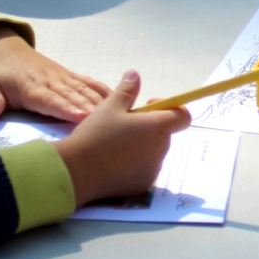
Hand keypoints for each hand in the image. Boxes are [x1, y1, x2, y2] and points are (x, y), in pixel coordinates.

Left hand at [0, 24, 109, 121]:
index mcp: (32, 88)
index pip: (51, 101)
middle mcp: (52, 82)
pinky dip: (104, 90)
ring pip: (85, 90)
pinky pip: (89, 83)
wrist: (7, 50)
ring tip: (120, 112)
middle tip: (109, 122)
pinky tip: (119, 99)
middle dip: (91, 109)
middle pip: (74, 97)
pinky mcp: (70, 76)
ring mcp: (63, 78)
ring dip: (102, 102)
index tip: (84, 118)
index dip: (67, 109)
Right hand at [54, 70, 189, 206]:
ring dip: (141, 146)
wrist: (76, 171)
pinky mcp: (143, 185)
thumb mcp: (110, 106)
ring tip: (113, 145)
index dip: (170, 109)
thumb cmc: (96, 134)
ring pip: (152, 152)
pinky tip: (112, 163)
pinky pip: (143, 170)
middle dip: (148, 127)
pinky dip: (133, 165)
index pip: (183, 116)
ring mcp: (153, 169)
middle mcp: (162, 149)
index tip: (147, 106)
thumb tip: (134, 74)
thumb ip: (127, 90)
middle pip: (164, 134)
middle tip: (122, 126)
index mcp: (159, 126)